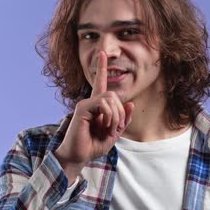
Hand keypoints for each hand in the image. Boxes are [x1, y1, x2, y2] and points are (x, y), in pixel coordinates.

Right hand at [55, 51, 133, 184]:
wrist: (78, 157)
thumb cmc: (93, 146)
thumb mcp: (114, 134)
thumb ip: (123, 120)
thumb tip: (131, 104)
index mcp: (98, 107)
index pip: (100, 84)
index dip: (102, 68)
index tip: (102, 53)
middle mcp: (90, 102)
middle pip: (114, 95)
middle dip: (121, 112)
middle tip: (116, 128)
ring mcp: (85, 104)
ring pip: (110, 98)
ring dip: (116, 115)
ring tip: (109, 129)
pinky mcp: (82, 108)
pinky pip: (102, 103)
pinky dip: (109, 115)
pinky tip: (103, 125)